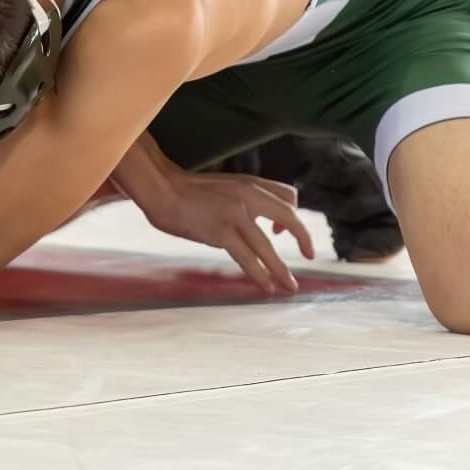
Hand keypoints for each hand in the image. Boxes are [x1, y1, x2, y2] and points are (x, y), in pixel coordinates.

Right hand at [128, 169, 315, 296]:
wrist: (161, 188)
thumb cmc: (184, 189)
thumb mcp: (222, 186)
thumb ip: (241, 197)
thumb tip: (251, 218)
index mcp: (249, 183)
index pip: (287, 195)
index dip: (291, 215)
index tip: (281, 231)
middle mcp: (247, 195)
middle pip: (289, 216)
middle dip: (303, 238)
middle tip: (309, 256)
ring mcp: (235, 214)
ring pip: (268, 246)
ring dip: (282, 269)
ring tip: (291, 287)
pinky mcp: (221, 232)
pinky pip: (248, 258)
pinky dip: (261, 274)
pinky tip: (267, 287)